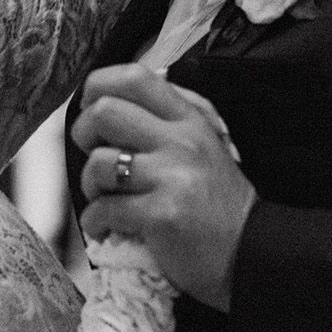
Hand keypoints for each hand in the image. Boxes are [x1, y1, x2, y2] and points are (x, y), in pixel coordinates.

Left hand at [72, 65, 257, 312]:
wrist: (248, 254)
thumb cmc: (218, 204)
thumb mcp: (206, 146)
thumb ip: (170, 119)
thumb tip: (118, 96)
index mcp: (190, 120)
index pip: (136, 77)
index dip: (98, 86)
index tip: (90, 108)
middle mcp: (182, 141)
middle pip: (105, 112)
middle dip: (83, 134)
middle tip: (95, 157)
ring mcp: (172, 176)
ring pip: (99, 162)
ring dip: (89, 186)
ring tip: (104, 199)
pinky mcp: (162, 214)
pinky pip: (104, 208)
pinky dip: (95, 221)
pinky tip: (107, 227)